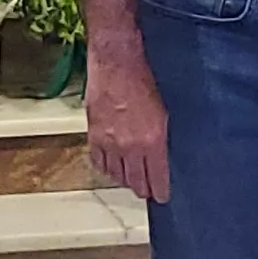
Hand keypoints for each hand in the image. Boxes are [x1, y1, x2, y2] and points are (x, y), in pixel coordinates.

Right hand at [84, 49, 170, 204]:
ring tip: (130, 178)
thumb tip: (161, 157)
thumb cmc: (143, 79)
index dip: (160, 191)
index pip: (157, 179)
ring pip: (117, 175)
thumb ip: (160, 139)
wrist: (117, 62)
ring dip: (125, 179)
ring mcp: (110, 143)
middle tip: (147, 190)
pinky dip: (107, 167)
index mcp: (153, 141)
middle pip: (136, 182)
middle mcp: (131, 147)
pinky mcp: (94, 136)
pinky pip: (99, 163)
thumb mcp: (163, 111)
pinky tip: (112, 166)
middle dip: (143, 188)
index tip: (162, 196)